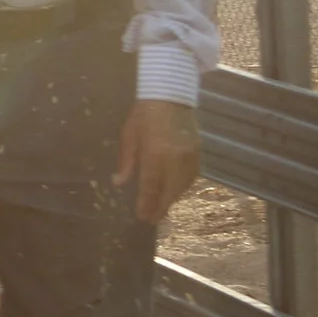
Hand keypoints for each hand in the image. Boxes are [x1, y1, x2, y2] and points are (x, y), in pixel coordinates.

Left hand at [116, 100, 200, 223]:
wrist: (171, 96)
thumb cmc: (144, 114)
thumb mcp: (128, 136)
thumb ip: (126, 162)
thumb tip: (118, 183)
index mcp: (155, 153)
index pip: (151, 186)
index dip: (147, 204)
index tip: (142, 217)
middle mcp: (175, 158)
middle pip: (169, 191)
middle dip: (161, 207)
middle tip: (152, 220)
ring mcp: (190, 156)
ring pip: (182, 186)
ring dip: (172, 199)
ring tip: (161, 208)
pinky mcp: (199, 153)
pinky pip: (192, 177)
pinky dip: (183, 188)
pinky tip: (175, 192)